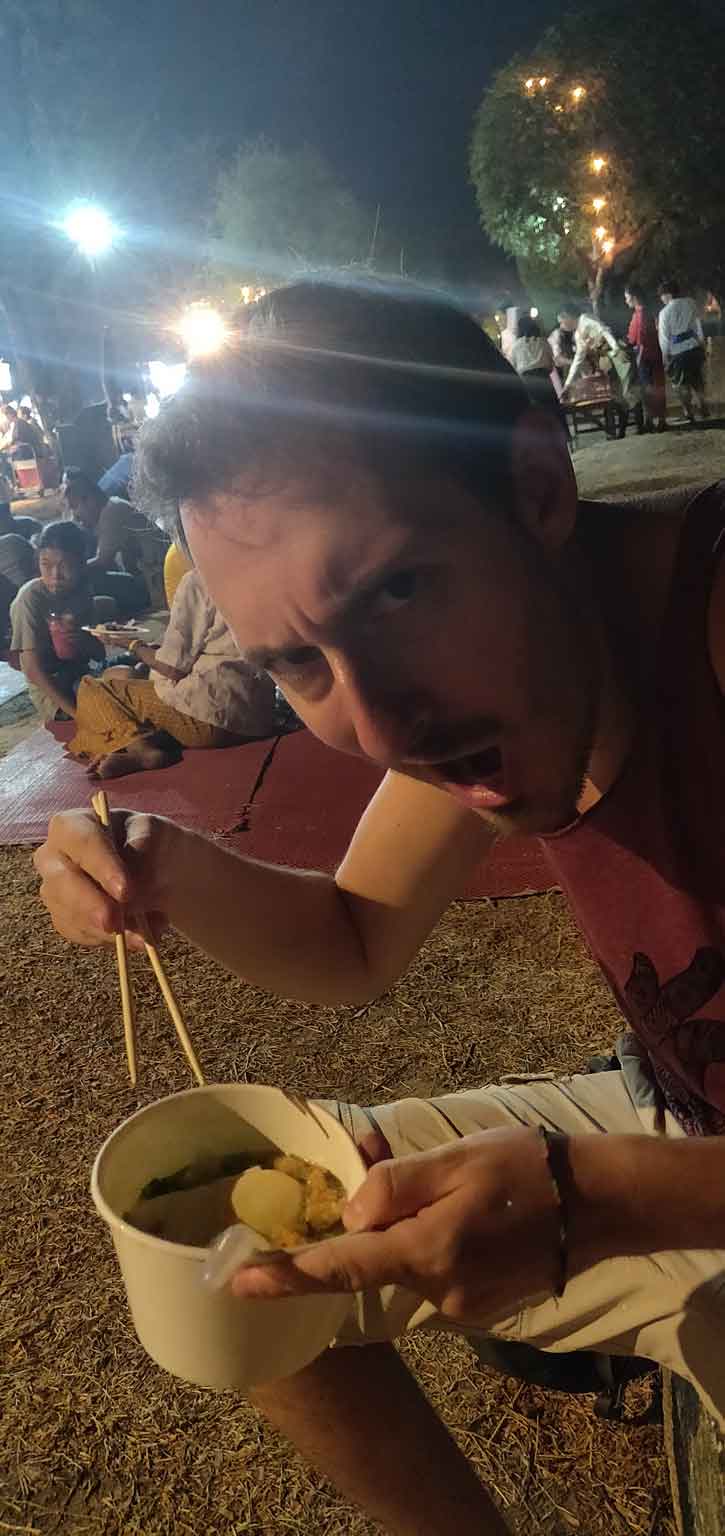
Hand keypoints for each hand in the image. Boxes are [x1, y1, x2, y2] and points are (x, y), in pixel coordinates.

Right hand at [34, 807, 180, 948]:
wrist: (157, 871)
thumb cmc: (150, 843)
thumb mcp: (157, 835)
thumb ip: (145, 852)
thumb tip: (134, 888)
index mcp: (72, 826)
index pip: (80, 842)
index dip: (101, 866)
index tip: (126, 890)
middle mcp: (53, 857)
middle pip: (61, 882)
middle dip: (91, 905)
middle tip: (117, 923)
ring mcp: (55, 891)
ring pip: (70, 915)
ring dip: (111, 929)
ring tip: (151, 929)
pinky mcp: (65, 920)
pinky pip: (82, 935)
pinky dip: (113, 941)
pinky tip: (141, 936)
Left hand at [230, 1128, 562, 1323]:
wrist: (598, 1204)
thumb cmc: (525, 1168)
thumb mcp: (455, 1158)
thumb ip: (395, 1186)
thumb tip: (348, 1213)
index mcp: (428, 1249)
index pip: (340, 1267)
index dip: (285, 1274)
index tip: (236, 1281)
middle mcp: (438, 1288)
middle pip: (372, 1261)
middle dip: (365, 1223)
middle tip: (397, 1172)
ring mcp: (460, 1303)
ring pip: (402, 1264)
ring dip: (402, 1230)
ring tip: (449, 1184)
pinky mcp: (476, 1305)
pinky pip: (430, 1271)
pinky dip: (427, 1242)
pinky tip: (464, 1211)